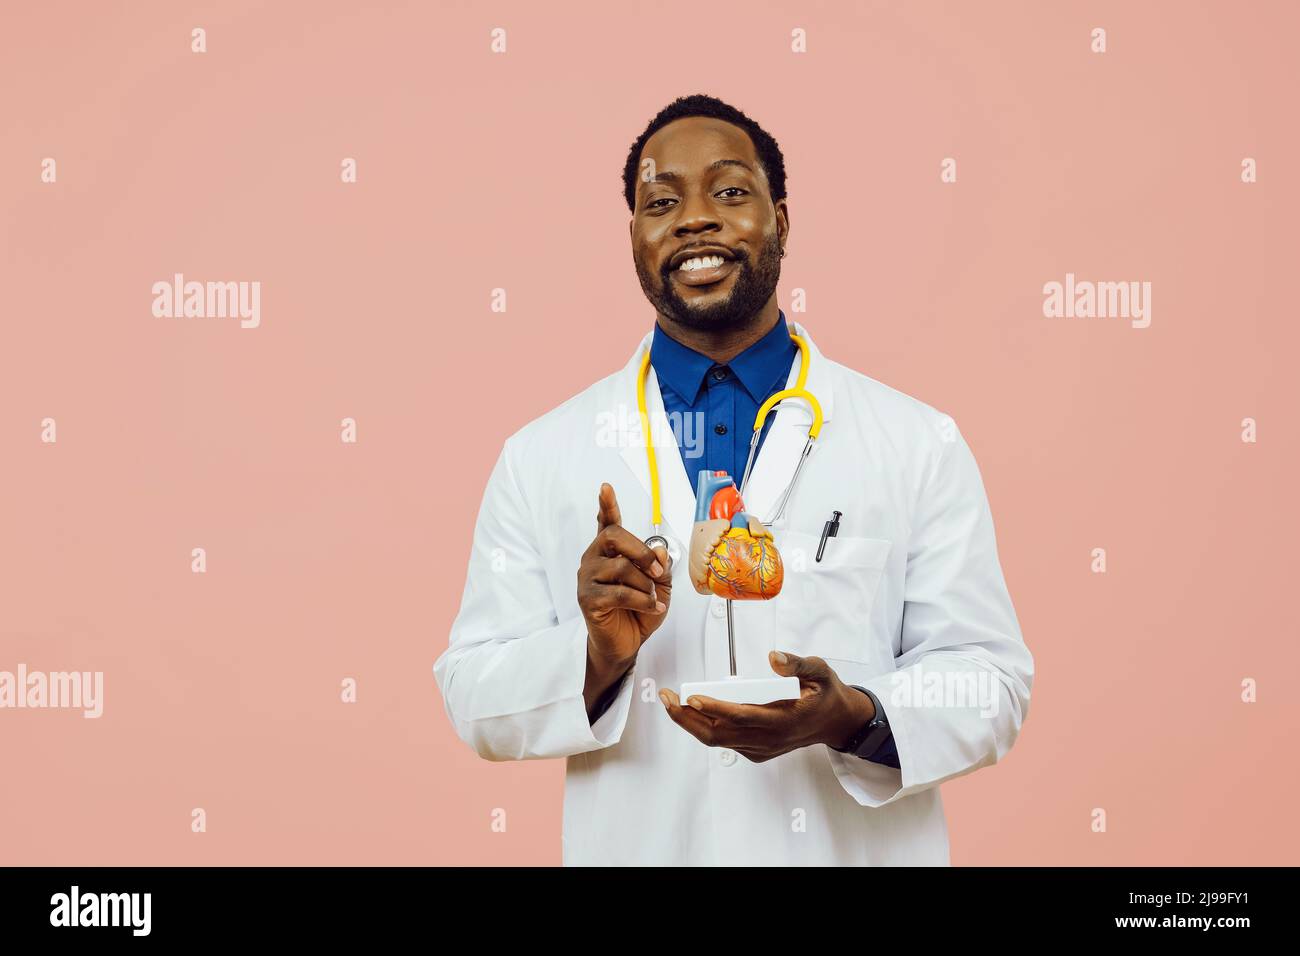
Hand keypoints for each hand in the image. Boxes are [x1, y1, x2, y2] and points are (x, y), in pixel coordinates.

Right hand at [578, 484, 673, 714]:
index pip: (606, 523)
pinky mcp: (588, 598)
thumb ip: (661, 567)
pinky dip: (643, 600)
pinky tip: (653, 607)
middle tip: (659, 573)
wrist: (625, 644)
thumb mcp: (659, 587)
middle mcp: (594, 559)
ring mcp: (588, 578)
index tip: (606, 488)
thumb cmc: (638, 613)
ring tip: (652, 598)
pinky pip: (620, 592)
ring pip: (622, 568)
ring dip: (646, 585)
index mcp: (610, 552)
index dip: (606, 504)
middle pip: (614, 536)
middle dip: (642, 552)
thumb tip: (661, 551)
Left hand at [658, 650, 874, 761]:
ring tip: (670, 702)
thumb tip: (773, 657)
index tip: (690, 697)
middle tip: (666, 698)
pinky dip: (705, 727)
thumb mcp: (819, 671)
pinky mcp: (757, 750)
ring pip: (718, 741)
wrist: (835, 721)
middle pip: (719, 735)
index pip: (742, 716)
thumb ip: (797, 663)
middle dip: (687, 719)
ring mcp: (762, 748)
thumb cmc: (825, 693)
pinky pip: (725, 742)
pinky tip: (692, 711)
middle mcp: (770, 738)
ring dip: (691, 723)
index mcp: (785, 719)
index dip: (714, 708)